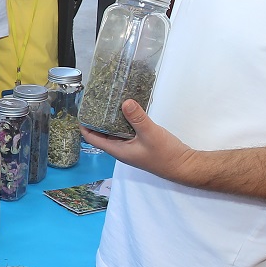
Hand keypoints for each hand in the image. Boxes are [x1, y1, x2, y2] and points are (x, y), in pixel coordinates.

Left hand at [84, 99, 199, 184]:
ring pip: (115, 131)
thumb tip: (124, 102)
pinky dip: (125, 120)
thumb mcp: (150, 133)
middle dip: (96, 119)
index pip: (92, 138)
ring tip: (110, 101)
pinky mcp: (141, 143)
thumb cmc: (165, 154)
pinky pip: (127, 130)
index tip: (81, 110)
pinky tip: (129, 109)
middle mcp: (121, 149)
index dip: (84, 125)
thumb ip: (137, 118)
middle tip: (96, 100)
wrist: (184, 166)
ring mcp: (131, 147)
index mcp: (118, 150)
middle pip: (102, 134)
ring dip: (111, 118)